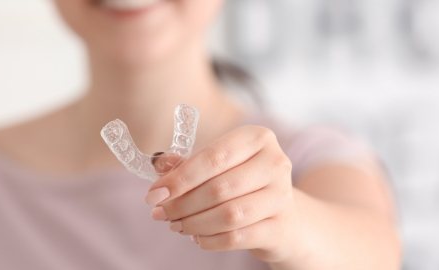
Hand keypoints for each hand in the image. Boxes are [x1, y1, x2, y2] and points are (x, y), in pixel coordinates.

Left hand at [145, 125, 298, 261]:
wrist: (284, 217)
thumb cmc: (244, 184)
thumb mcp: (220, 165)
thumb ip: (189, 163)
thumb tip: (159, 164)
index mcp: (258, 138)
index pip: (214, 157)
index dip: (180, 178)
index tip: (154, 194)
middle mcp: (275, 163)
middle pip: (220, 188)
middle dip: (182, 204)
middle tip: (160, 213)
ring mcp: (281, 196)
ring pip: (229, 214)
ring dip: (194, 223)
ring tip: (177, 225)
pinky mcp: (280, 227)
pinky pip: (237, 237)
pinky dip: (210, 240)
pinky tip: (197, 237)